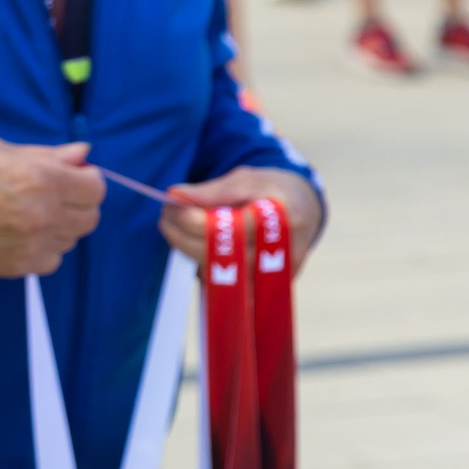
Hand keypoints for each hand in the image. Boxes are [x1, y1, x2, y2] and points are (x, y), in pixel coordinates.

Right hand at [0, 136, 107, 277]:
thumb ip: (47, 155)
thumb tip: (82, 155)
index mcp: (40, 178)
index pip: (95, 187)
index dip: (85, 179)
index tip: (70, 176)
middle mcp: (43, 213)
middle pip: (90, 217)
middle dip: (77, 202)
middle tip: (51, 193)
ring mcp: (32, 244)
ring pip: (72, 239)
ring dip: (61, 225)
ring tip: (30, 213)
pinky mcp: (19, 267)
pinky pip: (52, 259)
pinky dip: (44, 247)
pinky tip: (20, 234)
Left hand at [159, 169, 323, 271]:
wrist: (303, 210)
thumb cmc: (269, 191)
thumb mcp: (246, 179)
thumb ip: (212, 190)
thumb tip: (175, 196)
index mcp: (282, 217)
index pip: (229, 226)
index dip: (192, 217)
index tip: (170, 204)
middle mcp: (284, 251)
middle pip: (223, 254)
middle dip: (184, 235)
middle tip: (166, 216)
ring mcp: (278, 275)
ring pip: (222, 273)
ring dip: (189, 250)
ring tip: (174, 227)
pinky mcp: (268, 290)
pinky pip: (228, 285)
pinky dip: (206, 265)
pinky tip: (194, 245)